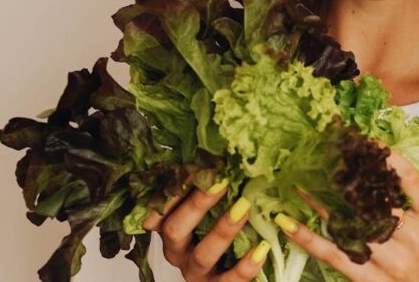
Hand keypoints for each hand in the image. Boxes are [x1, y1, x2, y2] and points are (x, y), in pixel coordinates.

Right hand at [142, 180, 269, 281]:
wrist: (226, 276)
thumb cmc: (215, 232)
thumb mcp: (205, 211)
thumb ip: (206, 188)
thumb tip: (223, 149)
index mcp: (169, 229)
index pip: (155, 211)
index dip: (170, 192)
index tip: (193, 168)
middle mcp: (177, 251)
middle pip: (175, 228)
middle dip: (198, 204)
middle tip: (221, 181)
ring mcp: (195, 272)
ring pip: (203, 255)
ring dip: (223, 230)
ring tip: (245, 210)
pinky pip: (230, 280)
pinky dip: (246, 266)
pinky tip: (262, 249)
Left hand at [275, 149, 418, 281]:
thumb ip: (413, 198)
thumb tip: (380, 164)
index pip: (410, 178)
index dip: (387, 156)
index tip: (363, 139)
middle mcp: (414, 238)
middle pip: (375, 198)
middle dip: (346, 176)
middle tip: (322, 154)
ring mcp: (392, 261)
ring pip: (350, 223)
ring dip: (320, 201)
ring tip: (298, 181)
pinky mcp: (370, 279)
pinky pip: (334, 255)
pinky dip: (308, 238)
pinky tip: (288, 223)